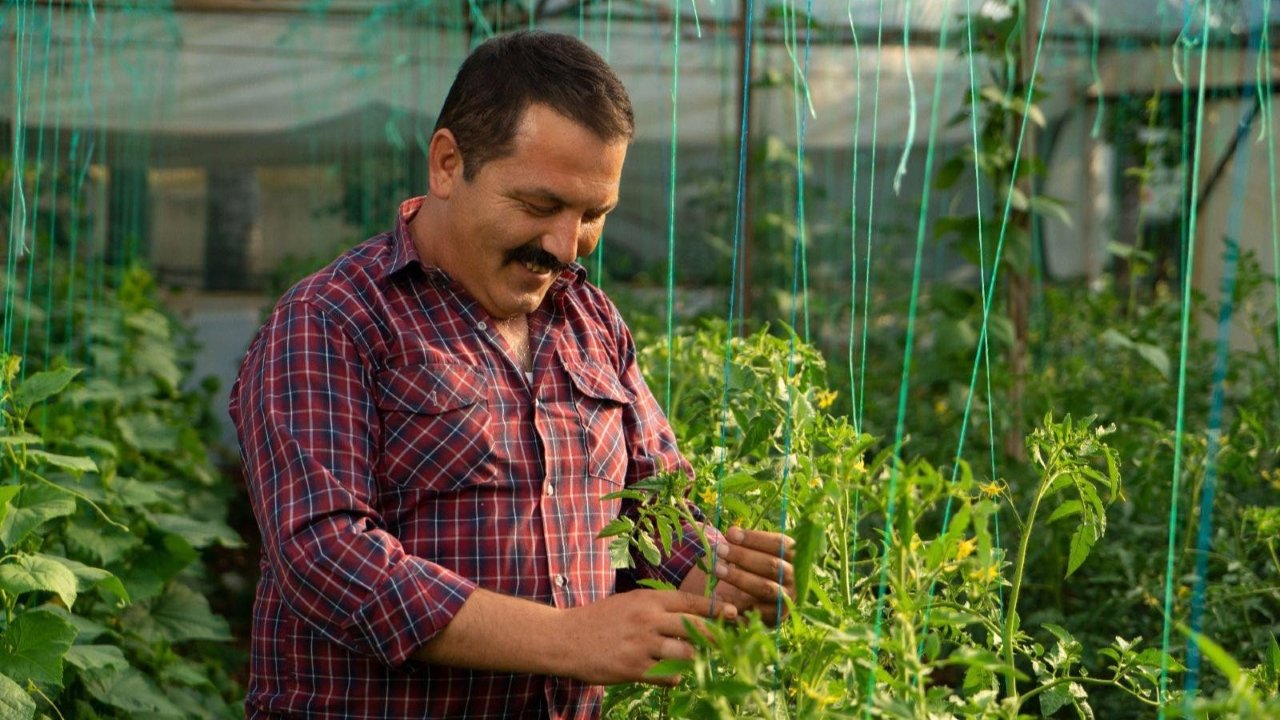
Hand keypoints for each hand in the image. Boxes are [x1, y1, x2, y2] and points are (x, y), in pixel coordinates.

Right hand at [557, 589, 735, 685]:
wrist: (565, 639)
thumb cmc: (598, 619)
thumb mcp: (628, 602)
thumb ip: (656, 607)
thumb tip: (687, 615)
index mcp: (647, 599)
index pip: (690, 601)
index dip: (714, 607)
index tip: (732, 613)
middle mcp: (648, 619)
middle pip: (695, 627)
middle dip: (714, 635)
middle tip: (724, 641)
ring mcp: (642, 645)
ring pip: (686, 653)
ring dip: (691, 658)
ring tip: (686, 659)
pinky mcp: (634, 668)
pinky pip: (668, 675)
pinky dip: (673, 676)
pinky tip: (667, 673)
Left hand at [680, 526, 795, 625]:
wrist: (753, 601)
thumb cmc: (751, 568)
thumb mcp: (752, 552)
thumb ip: (744, 543)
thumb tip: (731, 533)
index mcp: (795, 558)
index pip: (780, 544)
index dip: (755, 538)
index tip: (730, 534)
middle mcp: (796, 579)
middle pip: (772, 565)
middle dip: (743, 556)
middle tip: (719, 550)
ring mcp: (787, 600)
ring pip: (765, 587)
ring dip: (739, 577)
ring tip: (716, 569)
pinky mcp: (776, 618)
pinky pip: (758, 611)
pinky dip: (740, 604)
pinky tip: (722, 598)